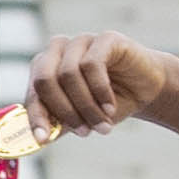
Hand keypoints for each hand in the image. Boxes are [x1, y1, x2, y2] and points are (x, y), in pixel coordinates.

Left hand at [32, 33, 178, 142]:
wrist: (145, 89)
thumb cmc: (107, 103)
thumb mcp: (82, 117)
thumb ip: (60, 124)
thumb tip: (41, 138)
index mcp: (45, 68)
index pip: (32, 92)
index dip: (36, 116)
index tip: (43, 139)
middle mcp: (58, 51)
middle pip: (44, 79)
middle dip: (63, 110)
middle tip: (83, 132)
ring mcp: (81, 42)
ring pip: (68, 74)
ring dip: (86, 106)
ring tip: (102, 124)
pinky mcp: (104, 39)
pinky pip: (92, 65)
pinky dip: (100, 91)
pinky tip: (110, 107)